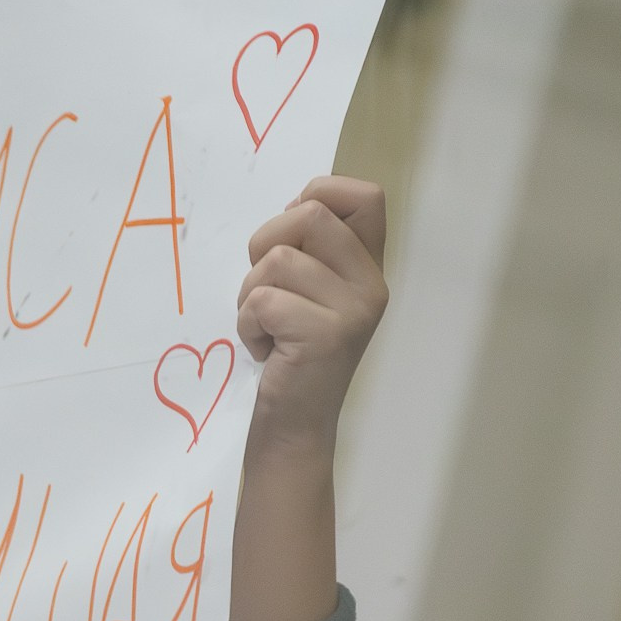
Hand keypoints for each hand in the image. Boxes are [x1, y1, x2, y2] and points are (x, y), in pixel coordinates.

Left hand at [236, 176, 386, 455]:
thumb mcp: (311, 290)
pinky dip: (248, 325)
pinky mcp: (326, 336)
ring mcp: (353, 310)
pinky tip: (267, 350)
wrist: (295, 426)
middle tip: (269, 288)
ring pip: (277, 259)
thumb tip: (297, 204)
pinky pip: (263, 300)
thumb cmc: (291, 353)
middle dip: (267, 243)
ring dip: (251, 293)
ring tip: (268, 327)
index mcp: (369, 266)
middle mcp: (371, 284)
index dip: (318, 195)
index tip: (293, 237)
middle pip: (311, 213)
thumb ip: (313, 248)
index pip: (364, 195)